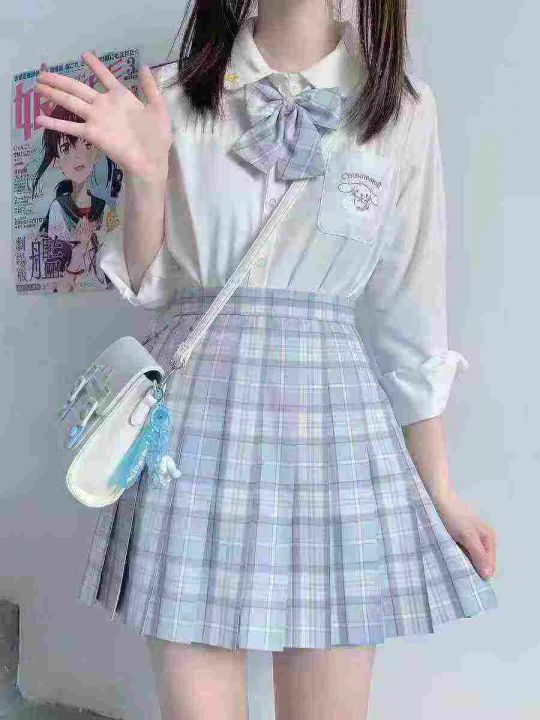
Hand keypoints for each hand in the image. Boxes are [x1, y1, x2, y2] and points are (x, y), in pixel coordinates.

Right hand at [34, 51, 172, 178]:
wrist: (150, 161)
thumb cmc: (156, 138)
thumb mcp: (158, 109)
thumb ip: (150, 88)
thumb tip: (144, 66)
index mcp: (121, 97)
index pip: (105, 77)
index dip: (96, 66)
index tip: (84, 55)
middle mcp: (104, 105)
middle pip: (78, 88)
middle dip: (60, 80)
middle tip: (42, 74)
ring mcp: (96, 119)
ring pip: (70, 102)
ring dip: (54, 94)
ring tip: (37, 86)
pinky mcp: (92, 134)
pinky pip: (71, 127)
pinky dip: (54, 123)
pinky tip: (39, 119)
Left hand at [434, 491, 496, 579]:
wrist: (437, 498)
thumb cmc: (453, 516)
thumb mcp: (467, 536)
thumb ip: (478, 554)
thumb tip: (489, 576)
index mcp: (489, 539)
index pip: (489, 566)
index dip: (479, 575)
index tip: (467, 584)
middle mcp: (482, 541)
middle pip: (479, 563)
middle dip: (470, 570)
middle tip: (457, 579)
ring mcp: (470, 539)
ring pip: (468, 560)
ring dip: (461, 564)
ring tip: (451, 572)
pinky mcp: (458, 538)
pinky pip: (459, 553)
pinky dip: (454, 557)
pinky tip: (447, 561)